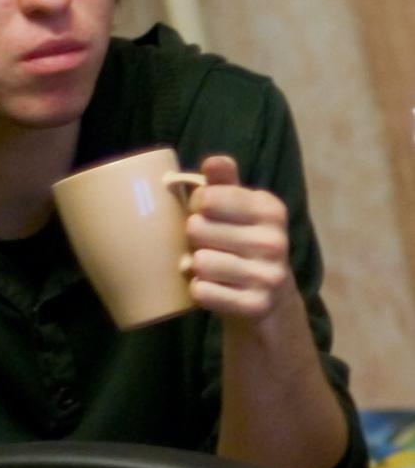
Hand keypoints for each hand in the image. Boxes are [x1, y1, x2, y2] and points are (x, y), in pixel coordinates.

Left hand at [184, 155, 291, 321]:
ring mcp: (269, 275)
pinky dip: (199, 291)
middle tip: (207, 245)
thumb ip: (224, 183)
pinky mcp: (257, 306)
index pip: (207, 197)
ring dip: (195, 267)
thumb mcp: (240, 210)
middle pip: (197, 229)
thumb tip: (213, 162)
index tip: (205, 214)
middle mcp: (275, 240)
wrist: (271, 302)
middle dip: (193, 238)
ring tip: (210, 268)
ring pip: (199, 262)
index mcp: (270, 209)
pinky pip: (202, 292)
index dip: (195, 206)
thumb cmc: (244, 246)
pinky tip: (213, 288)